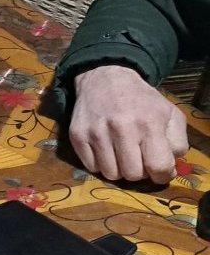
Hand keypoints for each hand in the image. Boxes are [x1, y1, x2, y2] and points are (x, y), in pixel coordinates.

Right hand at [70, 65, 187, 182]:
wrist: (105, 80)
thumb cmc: (141, 100)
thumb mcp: (169, 114)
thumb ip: (177, 142)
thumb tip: (169, 169)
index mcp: (149, 123)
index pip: (158, 166)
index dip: (162, 175)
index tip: (159, 171)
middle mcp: (122, 128)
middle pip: (132, 175)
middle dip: (138, 172)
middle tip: (138, 160)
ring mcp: (96, 133)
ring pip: (110, 174)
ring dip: (118, 169)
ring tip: (121, 155)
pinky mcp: (77, 136)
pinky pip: (91, 167)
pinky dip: (100, 164)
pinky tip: (105, 150)